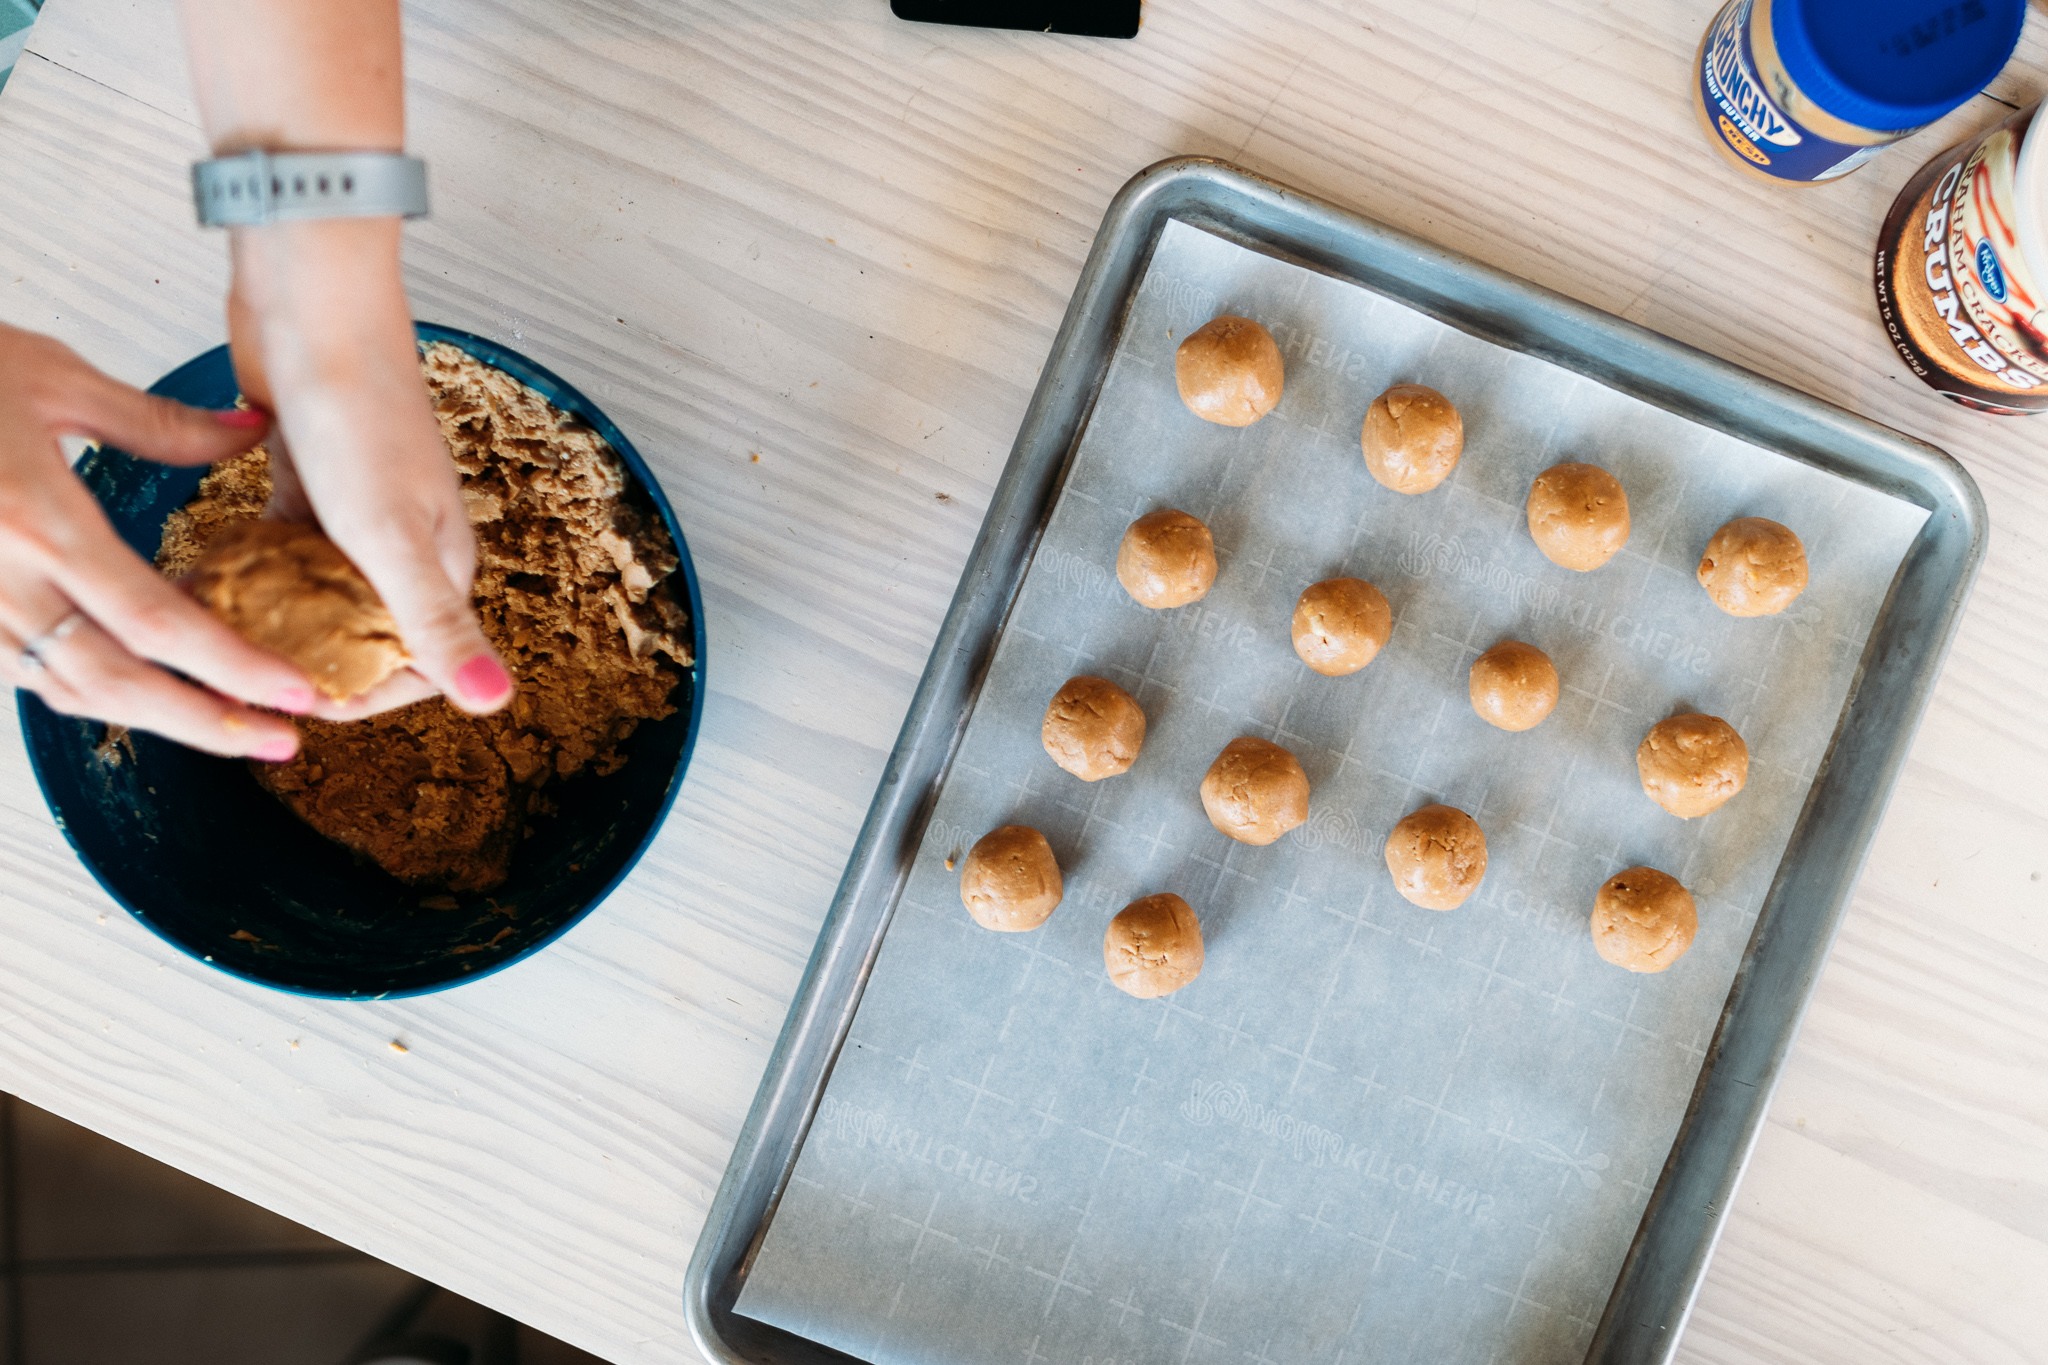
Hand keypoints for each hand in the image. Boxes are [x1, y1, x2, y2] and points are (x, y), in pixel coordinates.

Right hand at [0, 322, 310, 757]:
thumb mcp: (54, 378)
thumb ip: (160, 423)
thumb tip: (250, 431)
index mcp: (38, 522)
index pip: (157, 622)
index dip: (233, 669)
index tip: (297, 694)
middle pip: (118, 683)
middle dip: (208, 723)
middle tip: (283, 741)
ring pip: (71, 690)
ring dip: (156, 718)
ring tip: (233, 728)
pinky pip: (29, 674)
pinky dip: (93, 692)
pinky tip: (147, 692)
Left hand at [226, 218, 512, 715]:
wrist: (314, 304)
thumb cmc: (358, 410)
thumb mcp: (392, 534)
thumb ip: (436, 622)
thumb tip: (495, 702)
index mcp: (442, 566)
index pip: (414, 667)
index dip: (357, 694)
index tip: (290, 700)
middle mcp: (406, 548)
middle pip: (361, 636)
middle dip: (306, 661)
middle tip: (237, 670)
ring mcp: (358, 515)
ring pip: (317, 596)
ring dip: (274, 617)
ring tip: (215, 631)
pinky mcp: (311, 484)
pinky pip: (284, 551)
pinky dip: (252, 568)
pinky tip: (210, 576)